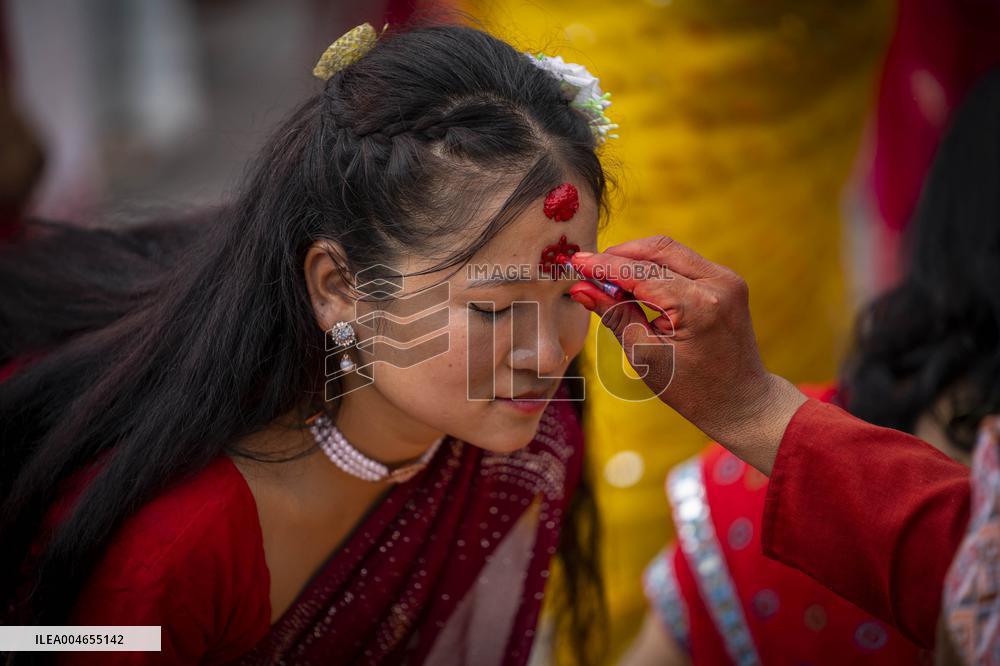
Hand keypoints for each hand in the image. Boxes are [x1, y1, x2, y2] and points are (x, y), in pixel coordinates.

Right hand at [568, 235, 805, 472]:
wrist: (740, 400)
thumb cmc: (692, 388)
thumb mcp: (645, 355)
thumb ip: (614, 315)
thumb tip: (581, 288)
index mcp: (699, 306)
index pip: (642, 274)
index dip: (605, 267)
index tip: (576, 262)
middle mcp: (718, 284)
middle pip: (657, 250)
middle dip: (619, 255)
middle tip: (587, 268)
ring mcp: (726, 279)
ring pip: (669, 251)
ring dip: (635, 258)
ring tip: (606, 276)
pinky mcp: (726, 280)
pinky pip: (682, 261)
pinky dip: (654, 266)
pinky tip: (633, 281)